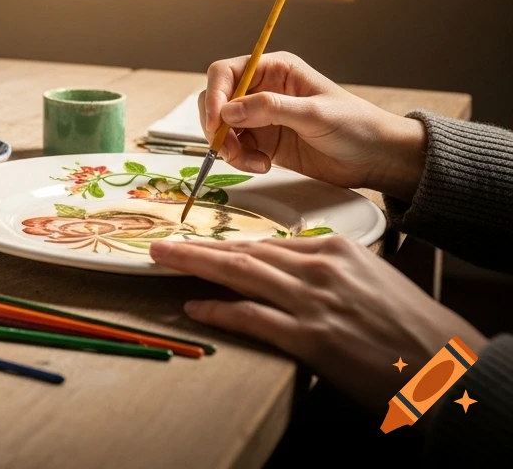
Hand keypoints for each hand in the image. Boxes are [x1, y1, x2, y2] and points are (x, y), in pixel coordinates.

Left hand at [149, 236, 487, 411]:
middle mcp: (320, 269)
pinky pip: (251, 318)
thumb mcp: (372, 280)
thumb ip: (332, 269)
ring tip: (163, 260)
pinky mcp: (310, 338)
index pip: (268, 243)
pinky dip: (219, 310)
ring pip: (240, 274)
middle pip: (246, 251)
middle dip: (198, 247)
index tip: (201, 241)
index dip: (228, 243)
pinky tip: (194, 306)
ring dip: (195, 265)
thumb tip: (295, 265)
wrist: (447, 367)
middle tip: (162, 243)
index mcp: (337, 250)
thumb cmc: (414, 329)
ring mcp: (313, 302)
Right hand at [201, 52, 425, 199]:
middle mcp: (263, 90)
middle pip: (217, 100)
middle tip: (229, 149)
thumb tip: (228, 111)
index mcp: (275, 69)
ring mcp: (261, 117)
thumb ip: (271, 108)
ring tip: (252, 163)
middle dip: (217, 126)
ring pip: (222, 127)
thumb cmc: (355, 126)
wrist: (376, 159)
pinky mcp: (263, 142)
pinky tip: (261, 166)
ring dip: (228, 147)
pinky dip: (240, 159)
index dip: (215, 94)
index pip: (227, 72)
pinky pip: (236, 148)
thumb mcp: (315, 114)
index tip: (215, 122)